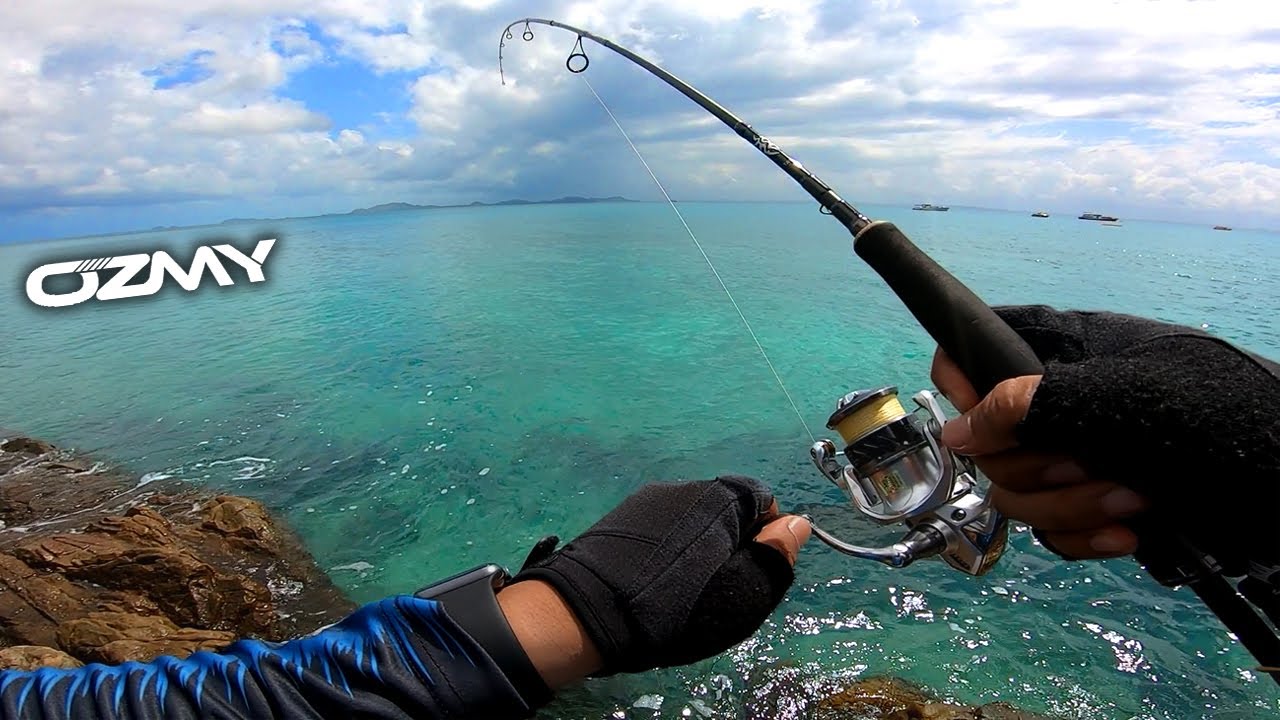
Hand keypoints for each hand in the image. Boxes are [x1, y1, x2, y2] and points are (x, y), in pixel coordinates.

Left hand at [508, 476, 810, 675]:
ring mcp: (646, 500)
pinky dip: (663, 553)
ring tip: (679, 591)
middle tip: (718, 589)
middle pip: (725, 512)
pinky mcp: (618, 520)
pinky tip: (651, 584)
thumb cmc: (681, 606)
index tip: (753, 571)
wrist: (592, 612)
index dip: (766, 538)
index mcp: (721, 496)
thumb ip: (776, 555)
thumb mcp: (746, 591)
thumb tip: (797, 524)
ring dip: (694, 549)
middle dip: (729, 546)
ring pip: (689, 523)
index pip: (763, 501)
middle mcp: (684, 486)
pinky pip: (657, 532)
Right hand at [928, 304, 1279, 573]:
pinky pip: (1054, 531)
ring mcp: (1078, 458)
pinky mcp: (1097, 507)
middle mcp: (1060, 405)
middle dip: (1040, 467)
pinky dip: (1084, 538)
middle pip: (991, 444)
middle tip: (1089, 464)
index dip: (965, 390)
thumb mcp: (1118, 397)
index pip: (974, 355)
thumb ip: (1029, 406)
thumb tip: (956, 434)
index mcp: (1060, 354)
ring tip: (1131, 500)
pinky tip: (1128, 536)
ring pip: (1022, 494)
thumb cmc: (1216, 414)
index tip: (986, 428)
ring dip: (1071, 506)